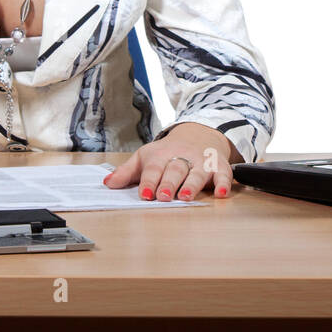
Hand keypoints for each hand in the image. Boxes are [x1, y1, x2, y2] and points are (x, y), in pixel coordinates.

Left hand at [103, 122, 242, 200]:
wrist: (198, 134)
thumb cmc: (168, 152)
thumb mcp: (145, 157)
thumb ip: (127, 172)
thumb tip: (107, 183)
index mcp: (161, 155)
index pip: (154, 168)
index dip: (149, 181)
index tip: (145, 194)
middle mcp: (182, 157)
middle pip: (175, 170)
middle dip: (169, 184)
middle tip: (162, 197)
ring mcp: (201, 161)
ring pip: (197, 173)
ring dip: (192, 185)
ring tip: (185, 197)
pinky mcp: (219, 166)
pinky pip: (223, 174)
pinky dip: (224, 183)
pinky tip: (222, 194)